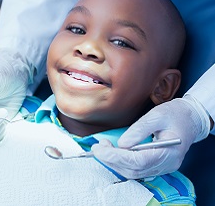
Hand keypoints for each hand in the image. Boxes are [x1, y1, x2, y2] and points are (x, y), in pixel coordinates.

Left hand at [91, 96, 209, 178]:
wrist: (189, 119)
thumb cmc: (175, 115)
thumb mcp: (157, 115)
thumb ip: (139, 130)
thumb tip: (121, 143)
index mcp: (169, 152)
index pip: (138, 161)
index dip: (116, 156)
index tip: (100, 148)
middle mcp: (166, 164)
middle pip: (134, 170)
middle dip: (112, 160)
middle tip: (98, 147)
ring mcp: (162, 167)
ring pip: (134, 173)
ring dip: (115, 162)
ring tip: (103, 148)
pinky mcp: (157, 165)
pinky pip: (137, 169)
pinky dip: (122, 163)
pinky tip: (113, 153)